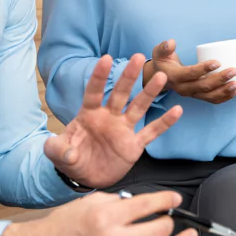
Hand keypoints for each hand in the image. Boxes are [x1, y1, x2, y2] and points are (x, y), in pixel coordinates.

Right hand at [0, 191, 196, 235]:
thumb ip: (122, 201)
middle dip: (171, 221)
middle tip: (173, 216)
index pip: (150, 204)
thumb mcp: (94, 201)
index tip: (175, 198)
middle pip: (161, 229)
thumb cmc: (69, 222)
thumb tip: (150, 204)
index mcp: (108, 215)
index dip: (168, 199)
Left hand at [44, 54, 182, 188]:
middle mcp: (108, 117)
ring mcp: (123, 130)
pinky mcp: (134, 145)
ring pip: (138, 107)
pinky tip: (177, 110)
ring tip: (161, 77)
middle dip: (128, 76)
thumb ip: (57, 149)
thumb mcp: (57, 154)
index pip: (94, 92)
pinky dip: (164, 122)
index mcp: (89, 114)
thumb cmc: (70, 159)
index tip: (106, 59)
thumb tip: (65, 150)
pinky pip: (151, 131)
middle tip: (138, 57)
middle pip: (120, 93)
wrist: (85, 178)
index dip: (100, 76)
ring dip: (149, 93)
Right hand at [143, 39, 235, 104]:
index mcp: (175, 77)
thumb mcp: (159, 52)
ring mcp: (191, 94)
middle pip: (203, 86)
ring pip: (209, 96)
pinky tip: (234, 92)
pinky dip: (224, 97)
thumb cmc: (163, 62)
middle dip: (220, 79)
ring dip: (224, 91)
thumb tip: (171, 42)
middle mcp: (183, 88)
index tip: (217, 62)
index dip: (204, 69)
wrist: (160, 78)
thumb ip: (164, 47)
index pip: (190, 74)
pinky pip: (212, 100)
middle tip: (234, 70)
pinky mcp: (197, 96)